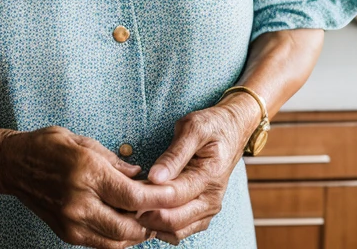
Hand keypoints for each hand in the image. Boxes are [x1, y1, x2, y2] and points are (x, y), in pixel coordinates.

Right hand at [0, 124, 172, 248]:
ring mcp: (72, 222)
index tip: (174, 195)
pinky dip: (118, 238)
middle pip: (130, 226)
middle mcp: (80, 201)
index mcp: (86, 172)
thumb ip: (114, 161)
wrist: (13, 165)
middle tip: (165, 210)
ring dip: (137, 233)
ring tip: (149, 219)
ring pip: (117, 240)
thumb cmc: (47, 145)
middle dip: (151, 221)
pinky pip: (101, 244)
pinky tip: (126, 225)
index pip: (133, 195)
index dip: (158, 198)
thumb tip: (139, 175)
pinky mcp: (67, 234)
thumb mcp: (83, 140)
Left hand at [134, 95, 261, 244]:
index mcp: (209, 177)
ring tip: (132, 207)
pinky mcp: (203, 213)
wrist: (232, 129)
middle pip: (174, 220)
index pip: (174, 196)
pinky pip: (181, 230)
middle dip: (147, 214)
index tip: (127, 191)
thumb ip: (174, 154)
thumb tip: (155, 177)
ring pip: (177, 231)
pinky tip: (146, 212)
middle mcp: (211, 200)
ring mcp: (208, 209)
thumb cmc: (211, 125)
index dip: (148, 197)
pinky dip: (162, 227)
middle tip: (124, 202)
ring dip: (153, 223)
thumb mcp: (192, 127)